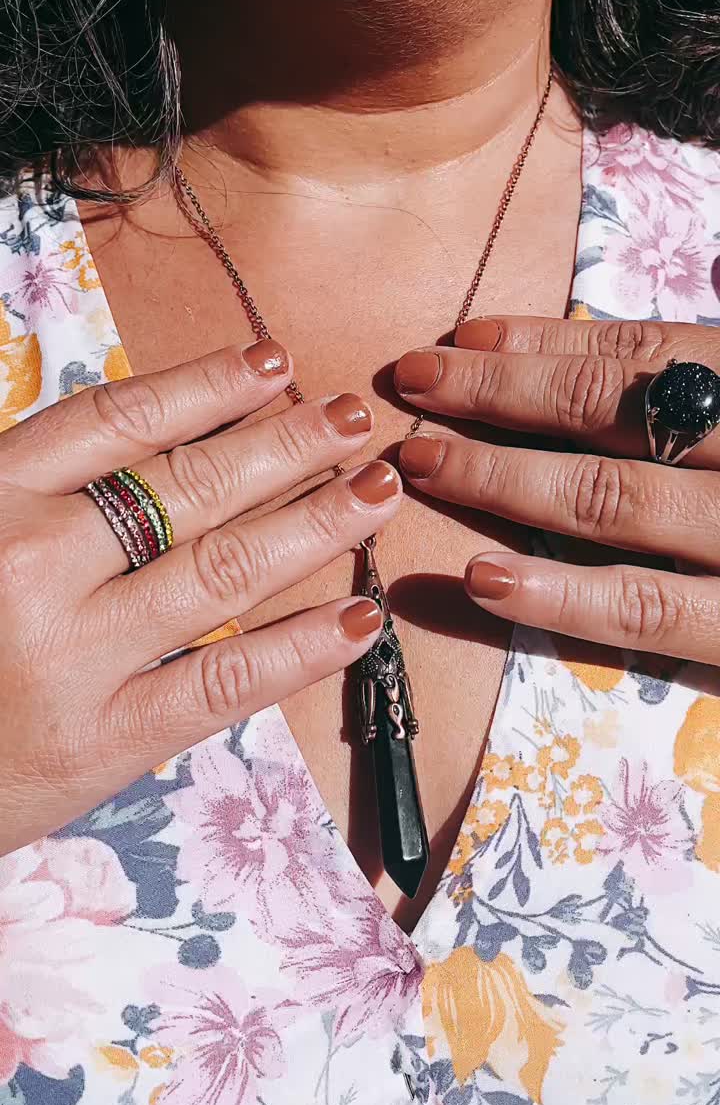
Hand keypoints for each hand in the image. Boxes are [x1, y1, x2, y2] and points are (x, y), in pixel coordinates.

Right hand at [0, 339, 400, 853]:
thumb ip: (33, 491)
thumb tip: (152, 450)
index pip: (118, 420)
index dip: (207, 386)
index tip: (274, 364)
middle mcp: (32, 561)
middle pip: (189, 484)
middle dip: (286, 444)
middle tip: (354, 418)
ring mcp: (72, 653)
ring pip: (224, 569)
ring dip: (316, 522)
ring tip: (377, 489)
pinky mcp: (102, 741)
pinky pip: (224, 679)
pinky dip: (302, 647)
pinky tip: (360, 617)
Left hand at [395, 317, 719, 663]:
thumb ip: (711, 387)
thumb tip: (652, 327)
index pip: (638, 354)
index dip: (543, 343)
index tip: (461, 337)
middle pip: (605, 409)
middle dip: (497, 390)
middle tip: (412, 378)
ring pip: (608, 498)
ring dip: (501, 476)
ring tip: (419, 462)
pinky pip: (642, 608)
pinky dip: (559, 593)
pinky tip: (480, 577)